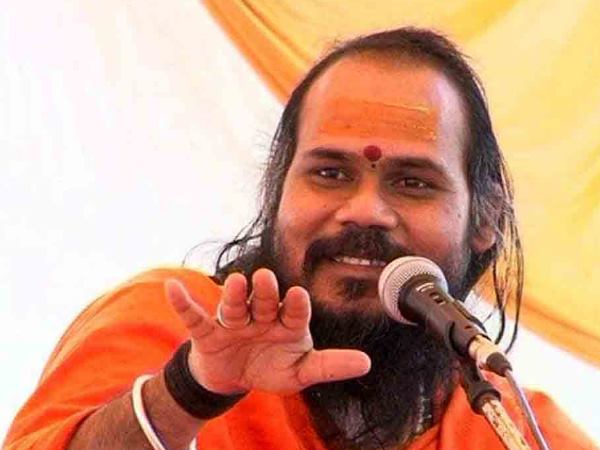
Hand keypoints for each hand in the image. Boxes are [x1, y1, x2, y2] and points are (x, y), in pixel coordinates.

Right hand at [165, 268, 370, 394]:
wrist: (234, 376)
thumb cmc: (271, 367)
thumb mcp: (300, 372)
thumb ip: (330, 365)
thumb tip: (367, 363)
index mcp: (287, 324)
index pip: (294, 312)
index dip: (295, 305)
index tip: (298, 294)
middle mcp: (262, 316)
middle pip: (264, 301)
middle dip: (264, 292)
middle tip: (265, 278)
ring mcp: (234, 321)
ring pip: (234, 306)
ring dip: (234, 295)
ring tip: (236, 283)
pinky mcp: (209, 331)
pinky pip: (195, 316)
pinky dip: (183, 303)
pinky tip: (173, 287)